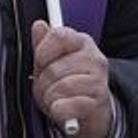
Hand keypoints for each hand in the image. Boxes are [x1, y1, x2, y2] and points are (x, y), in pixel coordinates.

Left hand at [31, 21, 113, 137]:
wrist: (91, 112)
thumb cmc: (68, 83)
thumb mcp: (51, 63)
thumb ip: (43, 44)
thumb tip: (39, 25)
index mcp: (81, 42)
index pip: (58, 36)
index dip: (42, 51)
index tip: (40, 62)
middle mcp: (94, 57)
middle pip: (53, 68)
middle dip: (43, 83)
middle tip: (48, 89)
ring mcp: (99, 79)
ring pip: (60, 88)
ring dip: (50, 99)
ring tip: (55, 100)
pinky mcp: (99, 102)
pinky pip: (67, 106)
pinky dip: (59, 111)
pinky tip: (62, 111)